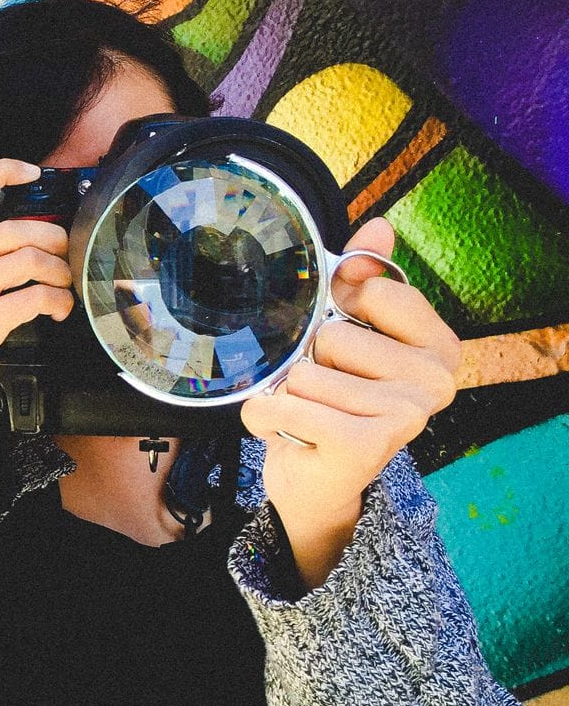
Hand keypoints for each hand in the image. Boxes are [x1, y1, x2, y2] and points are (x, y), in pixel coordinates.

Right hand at [0, 159, 74, 429]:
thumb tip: (26, 230)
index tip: (31, 173)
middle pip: (12, 229)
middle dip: (51, 238)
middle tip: (65, 251)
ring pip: (28, 261)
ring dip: (59, 271)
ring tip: (64, 284)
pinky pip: (34, 298)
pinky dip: (57, 301)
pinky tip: (59, 309)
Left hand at [238, 218, 462, 587]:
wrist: (314, 479)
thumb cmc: (331, 400)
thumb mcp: (348, 331)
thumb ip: (364, 278)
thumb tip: (378, 226)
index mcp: (441, 345)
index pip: (374, 290)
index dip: (340, 312)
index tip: (345, 345)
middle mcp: (436, 381)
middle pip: (333, 335)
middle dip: (309, 362)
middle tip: (323, 392)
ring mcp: (406, 416)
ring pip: (305, 373)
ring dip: (287, 394)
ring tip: (308, 414)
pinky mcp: (365, 446)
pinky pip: (286, 406)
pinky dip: (265, 416)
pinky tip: (285, 431)